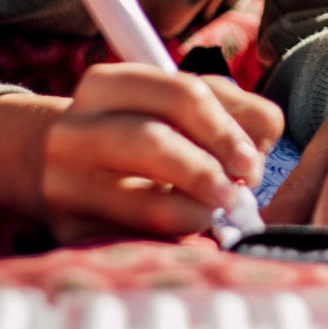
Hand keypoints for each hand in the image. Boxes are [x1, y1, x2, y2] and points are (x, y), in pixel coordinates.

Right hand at [39, 64, 282, 243]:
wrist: (62, 169)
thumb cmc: (141, 129)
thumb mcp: (178, 104)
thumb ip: (233, 109)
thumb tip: (265, 138)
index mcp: (107, 84)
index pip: (182, 94)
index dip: (227, 129)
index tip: (252, 161)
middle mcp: (75, 130)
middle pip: (154, 142)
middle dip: (209, 171)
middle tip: (239, 194)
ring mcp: (65, 184)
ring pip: (148, 205)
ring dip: (199, 212)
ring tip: (214, 214)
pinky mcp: (71, 233)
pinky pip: (139, 244)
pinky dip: (176, 241)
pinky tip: (186, 232)